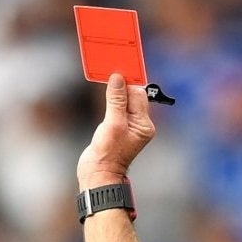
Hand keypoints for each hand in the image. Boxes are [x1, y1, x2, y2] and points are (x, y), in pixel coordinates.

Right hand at [77, 73, 154, 189]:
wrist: (98, 175)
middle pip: (132, 95)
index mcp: (144, 125)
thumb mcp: (113, 124)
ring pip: (123, 100)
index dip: (128, 81)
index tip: (120, 66)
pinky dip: (111, 99)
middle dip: (122, 84)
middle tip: (111, 69)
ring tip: (107, 77)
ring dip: (115, 91)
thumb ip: (116, 100)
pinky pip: (116, 107)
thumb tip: (118, 78)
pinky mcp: (116, 128)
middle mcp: (139, 124)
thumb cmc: (108, 155)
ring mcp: (128, 126)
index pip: (138, 94)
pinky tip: (105, 93)